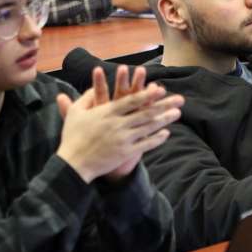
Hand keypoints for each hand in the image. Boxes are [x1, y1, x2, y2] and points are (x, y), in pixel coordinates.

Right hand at [56, 67, 183, 182]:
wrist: (74, 163)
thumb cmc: (72, 137)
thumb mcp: (75, 113)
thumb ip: (86, 98)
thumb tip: (94, 88)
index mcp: (107, 112)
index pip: (131, 100)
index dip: (147, 94)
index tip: (160, 88)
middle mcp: (118, 124)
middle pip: (145, 112)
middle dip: (164, 105)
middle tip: (179, 99)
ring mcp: (123, 139)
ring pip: (148, 127)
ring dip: (164, 119)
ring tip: (177, 113)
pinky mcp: (126, 152)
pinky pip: (145, 144)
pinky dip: (157, 139)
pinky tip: (166, 133)